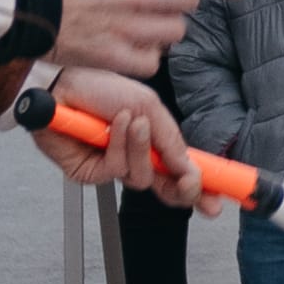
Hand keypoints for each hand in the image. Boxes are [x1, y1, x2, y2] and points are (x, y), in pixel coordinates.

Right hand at [21, 0, 217, 82]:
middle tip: (154, 0)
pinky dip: (144, 56)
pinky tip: (125, 45)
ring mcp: (131, 26)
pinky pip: (151, 61)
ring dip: (162, 29)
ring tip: (135, 23)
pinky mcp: (116, 56)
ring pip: (173, 33)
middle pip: (188, 4)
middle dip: (177, 1)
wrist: (18, 2)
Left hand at [44, 81, 202, 195]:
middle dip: (183, 189)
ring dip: (141, 149)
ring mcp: (113, 168)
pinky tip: (114, 126)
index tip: (219, 196)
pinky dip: (119, 146)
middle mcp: (136, 159)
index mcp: (154, 144)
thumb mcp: (150, 107)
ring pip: (142, 178)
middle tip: (190, 181)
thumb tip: (190, 167)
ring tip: (134, 122)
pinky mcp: (91, 173)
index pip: (181, 173)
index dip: (201, 187)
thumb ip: (172, 140)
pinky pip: (116, 170)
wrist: (63, 87)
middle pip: (167, 191)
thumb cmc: (101, 89)